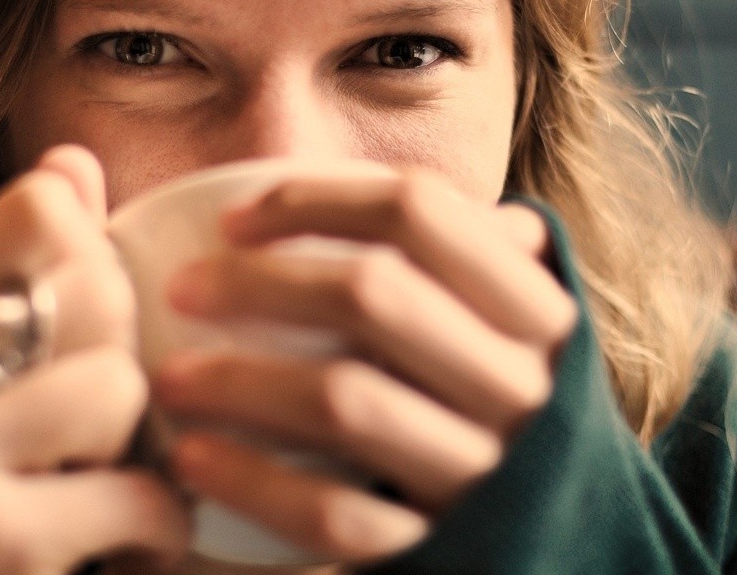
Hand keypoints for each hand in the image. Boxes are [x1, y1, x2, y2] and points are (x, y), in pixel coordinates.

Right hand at [0, 145, 189, 574]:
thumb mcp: (16, 363)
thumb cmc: (12, 477)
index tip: (89, 334)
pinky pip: (137, 493)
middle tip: (100, 426)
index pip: (44, 206)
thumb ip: (46, 262)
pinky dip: (159, 524)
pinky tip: (122, 539)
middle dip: (128, 362)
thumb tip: (73, 158)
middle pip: (94, 286)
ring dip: (143, 450)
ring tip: (101, 480)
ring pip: (117, 386)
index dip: (101, 263)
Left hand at [155, 170, 576, 562]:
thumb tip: (404, 196)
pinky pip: (334, 514)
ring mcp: (483, 473)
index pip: (420, 211)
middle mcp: (521, 384)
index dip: (315, 199)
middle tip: (182, 289)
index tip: (232, 220)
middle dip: (255, 282)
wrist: (565, 548)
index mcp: (536, 311)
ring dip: (238, 381)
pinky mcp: (437, 548)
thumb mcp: (513, 329)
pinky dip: (254, 482)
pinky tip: (194, 459)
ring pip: (344, 401)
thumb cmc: (503, 410)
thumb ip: (473, 261)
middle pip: (372, 295)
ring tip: (170, 380)